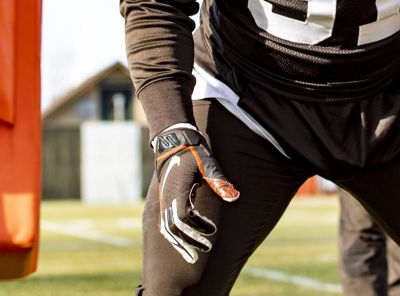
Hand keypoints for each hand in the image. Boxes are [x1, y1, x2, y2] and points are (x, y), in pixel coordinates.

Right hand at [152, 126, 239, 263]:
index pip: (184, 218)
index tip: (213, 230)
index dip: (198, 227)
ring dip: (180, 243)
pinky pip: (165, 224)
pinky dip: (174, 236)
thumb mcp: (207, 162)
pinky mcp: (165, 201)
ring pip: (167, 230)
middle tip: (206, 250)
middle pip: (174, 229)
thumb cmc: (192, 152)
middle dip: (189, 242)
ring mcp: (164, 201)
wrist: (172, 142)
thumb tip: (234, 197)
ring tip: (192, 257)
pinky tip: (184, 243)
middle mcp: (168, 199)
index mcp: (178, 191)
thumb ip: (219, 181)